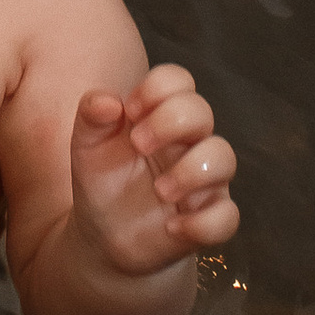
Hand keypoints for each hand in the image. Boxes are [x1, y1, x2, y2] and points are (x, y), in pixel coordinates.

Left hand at [69, 62, 238, 277]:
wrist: (104, 234)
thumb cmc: (103, 178)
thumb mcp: (87, 145)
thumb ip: (91, 115)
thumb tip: (108, 102)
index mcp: (161, 115)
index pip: (179, 81)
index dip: (158, 88)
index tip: (130, 111)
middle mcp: (188, 142)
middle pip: (202, 112)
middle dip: (170, 122)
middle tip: (138, 145)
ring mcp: (202, 180)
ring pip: (224, 158)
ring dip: (192, 171)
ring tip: (159, 190)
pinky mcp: (207, 218)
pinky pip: (227, 217)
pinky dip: (203, 223)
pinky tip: (172, 227)